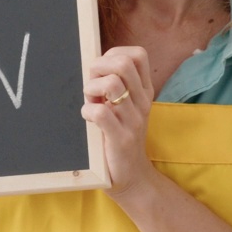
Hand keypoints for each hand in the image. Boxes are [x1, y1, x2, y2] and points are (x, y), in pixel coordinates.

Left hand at [81, 46, 157, 197]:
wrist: (132, 177)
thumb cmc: (120, 136)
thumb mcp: (125, 107)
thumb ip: (115, 85)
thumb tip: (94, 64)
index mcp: (144, 91)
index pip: (138, 54)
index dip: (114, 54)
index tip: (102, 71)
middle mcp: (142, 101)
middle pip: (123, 63)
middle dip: (98, 68)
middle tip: (92, 87)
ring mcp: (133, 120)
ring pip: (110, 84)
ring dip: (91, 90)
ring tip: (90, 102)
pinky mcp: (121, 138)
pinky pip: (100, 112)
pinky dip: (87, 111)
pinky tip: (88, 118)